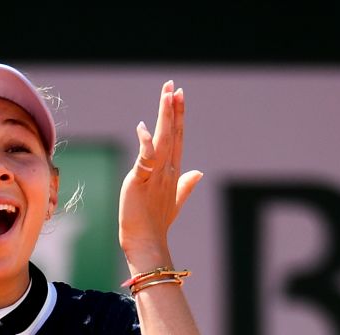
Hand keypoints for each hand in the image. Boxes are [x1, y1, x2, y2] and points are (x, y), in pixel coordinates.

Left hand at [117, 81, 202, 266]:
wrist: (147, 242)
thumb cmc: (157, 224)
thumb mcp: (174, 200)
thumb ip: (186, 185)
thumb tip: (198, 172)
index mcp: (174, 172)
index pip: (177, 138)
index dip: (178, 116)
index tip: (178, 95)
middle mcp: (168, 170)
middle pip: (173, 133)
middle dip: (173, 109)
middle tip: (173, 86)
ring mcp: (156, 175)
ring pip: (163, 140)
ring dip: (165, 117)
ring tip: (167, 95)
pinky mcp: (141, 181)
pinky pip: (145, 159)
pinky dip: (146, 143)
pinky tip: (143, 127)